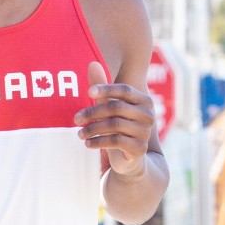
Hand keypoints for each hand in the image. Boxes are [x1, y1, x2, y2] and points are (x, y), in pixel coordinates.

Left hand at [74, 60, 154, 176]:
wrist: (131, 160)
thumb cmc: (119, 129)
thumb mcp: (110, 109)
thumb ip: (103, 89)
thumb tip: (92, 63)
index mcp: (144, 101)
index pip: (125, 90)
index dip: (106, 89)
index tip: (89, 92)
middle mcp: (148, 115)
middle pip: (116, 107)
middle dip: (92, 112)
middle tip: (76, 119)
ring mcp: (145, 132)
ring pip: (114, 125)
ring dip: (92, 129)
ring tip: (80, 133)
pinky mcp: (139, 148)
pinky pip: (116, 141)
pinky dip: (98, 142)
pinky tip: (87, 143)